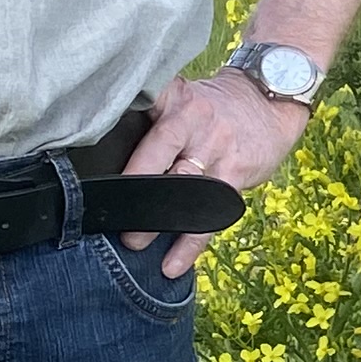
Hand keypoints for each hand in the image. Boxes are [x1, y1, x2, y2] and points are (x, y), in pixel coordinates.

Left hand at [120, 66, 307, 274]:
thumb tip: (102, 154)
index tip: (89, 148)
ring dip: (157, 219)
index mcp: (174, 98)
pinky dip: (189, 243)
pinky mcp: (235, 172)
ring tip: (133, 243)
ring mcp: (217, 146)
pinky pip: (210, 213)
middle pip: (157, 152)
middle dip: (133, 186)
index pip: (139, 106)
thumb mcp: (184, 97)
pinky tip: (173, 264)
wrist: (271, 102)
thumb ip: (152, 118)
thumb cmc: (213, 107)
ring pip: (183, 187)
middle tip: (111, 215)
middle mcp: (193, 119)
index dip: (115, 123)